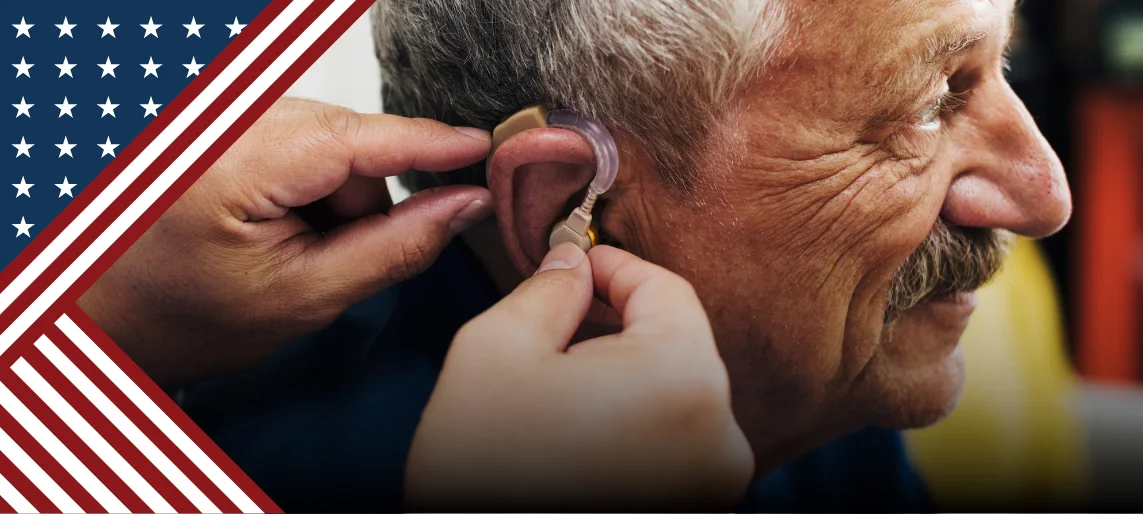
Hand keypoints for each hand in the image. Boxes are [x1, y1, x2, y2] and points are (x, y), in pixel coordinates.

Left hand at [78, 98, 493, 386]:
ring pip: (327, 137)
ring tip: (290, 245)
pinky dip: (308, 183)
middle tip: (331, 256)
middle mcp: (218, 126)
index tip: (481, 146)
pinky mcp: (220, 124)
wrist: (112, 317)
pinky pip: (299, 137)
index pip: (355, 138)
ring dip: (334, 193)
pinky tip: (276, 223)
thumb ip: (395, 246)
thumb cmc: (187, 319)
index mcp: (230, 166)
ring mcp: (216, 121)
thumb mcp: (306, 297)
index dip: (427, 141)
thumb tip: (464, 204)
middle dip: (362, 196)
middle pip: (346, 136)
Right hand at [405, 243, 753, 510]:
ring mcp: (713, 486)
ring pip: (673, 396)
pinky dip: (634, 428)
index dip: (616, 266)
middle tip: (556, 328)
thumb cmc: (483, 475)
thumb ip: (547, 291)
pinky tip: (576, 439)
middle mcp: (720, 435)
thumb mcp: (496, 352)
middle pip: (675, 344)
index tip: (580, 263)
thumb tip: (573, 265)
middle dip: (616, 326)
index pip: (667, 289)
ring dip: (623, 379)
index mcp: (682, 378)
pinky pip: (674, 446)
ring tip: (557, 395)